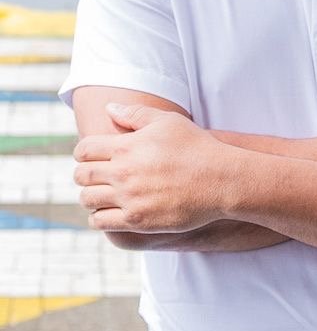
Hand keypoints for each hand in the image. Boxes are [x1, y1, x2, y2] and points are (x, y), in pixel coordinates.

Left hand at [74, 103, 227, 232]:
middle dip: (86, 175)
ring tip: (105, 195)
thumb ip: (135, 114)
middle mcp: (123, 172)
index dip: (85, 153)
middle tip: (99, 177)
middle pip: (82, 175)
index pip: (84, 150)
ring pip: (88, 200)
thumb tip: (109, 108)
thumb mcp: (169, 122)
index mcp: (126, 146)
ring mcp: (129, 197)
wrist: (222, 179)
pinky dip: (100, 217)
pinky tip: (113, 211)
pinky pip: (100, 222)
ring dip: (92, 197)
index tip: (95, 157)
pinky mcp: (137, 220)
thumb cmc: (198, 147)